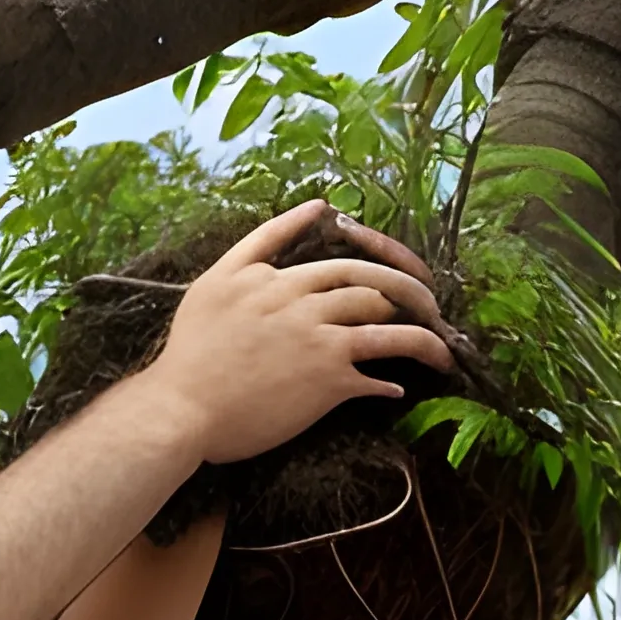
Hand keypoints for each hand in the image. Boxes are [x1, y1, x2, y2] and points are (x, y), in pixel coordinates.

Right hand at [140, 201, 454, 465]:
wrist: (180, 409)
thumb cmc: (187, 357)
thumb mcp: (208, 287)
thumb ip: (254, 248)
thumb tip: (311, 210)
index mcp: (266, 276)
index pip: (327, 253)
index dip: (366, 246)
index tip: (393, 257)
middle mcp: (296, 297)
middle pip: (368, 280)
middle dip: (408, 289)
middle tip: (427, 303)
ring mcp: (316, 335)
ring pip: (386, 319)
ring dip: (423, 334)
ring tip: (440, 348)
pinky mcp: (328, 376)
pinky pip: (377, 369)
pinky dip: (393, 379)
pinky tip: (398, 389)